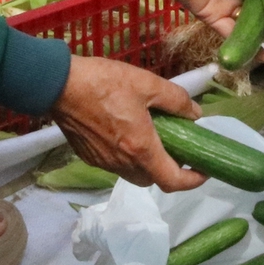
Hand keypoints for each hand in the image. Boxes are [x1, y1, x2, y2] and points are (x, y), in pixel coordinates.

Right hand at [48, 55, 204, 189]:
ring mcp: (102, 162)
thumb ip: (176, 100)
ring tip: (155, 137)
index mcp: (140, 149)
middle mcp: (121, 163)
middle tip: (180, 147)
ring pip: (133, 173)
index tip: (204, 169)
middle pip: (153, 179)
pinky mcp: (88, 157)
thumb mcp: (148, 84)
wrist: (59, 85)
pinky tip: (128, 132)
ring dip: (148, 163)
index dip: (192, 180)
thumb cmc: (105, 83)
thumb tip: (195, 115)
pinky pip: (115, 164)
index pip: (172, 181)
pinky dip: (128, 156)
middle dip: (170, 170)